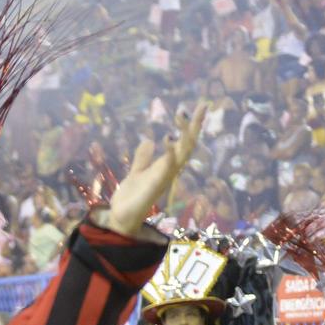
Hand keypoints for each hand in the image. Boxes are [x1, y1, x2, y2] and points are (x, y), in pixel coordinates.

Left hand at [105, 101, 206, 235]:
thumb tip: (149, 140)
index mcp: (165, 166)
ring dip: (184, 135)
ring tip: (182, 115)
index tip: (200, 107)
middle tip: (203, 105)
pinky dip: (169, 153)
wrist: (122, 218)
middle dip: (195, 126)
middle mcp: (169, 170)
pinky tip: (168, 139)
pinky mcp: (156, 185)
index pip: (183, 142)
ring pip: (182, 154)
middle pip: (189, 145)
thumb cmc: (131, 198)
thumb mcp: (136, 172)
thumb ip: (143, 158)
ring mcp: (164, 177)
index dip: (191, 126)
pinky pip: (166, 167)